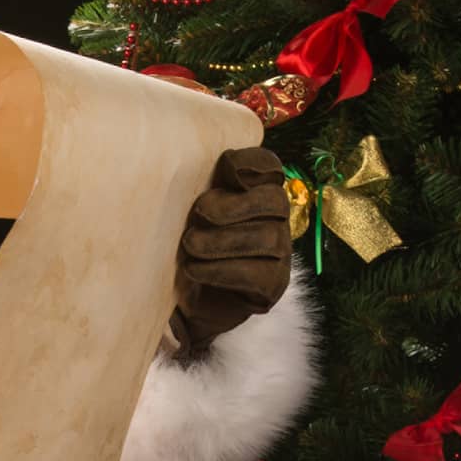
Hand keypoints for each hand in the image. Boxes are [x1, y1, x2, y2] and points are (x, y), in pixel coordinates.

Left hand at [170, 147, 291, 356]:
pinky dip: (221, 270)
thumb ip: (194, 187)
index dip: (253, 162)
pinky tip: (193, 270)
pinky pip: (257, 273)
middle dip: (234, 205)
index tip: (226, 167)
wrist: (189, 302)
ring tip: (189, 245)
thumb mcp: (187, 213)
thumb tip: (180, 158)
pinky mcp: (272, 285)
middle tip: (198, 213)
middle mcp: (276, 220)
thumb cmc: (188, 248)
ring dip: (223, 240)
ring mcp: (280, 253)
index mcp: (257, 192)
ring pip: (268, 237)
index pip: (270, 167)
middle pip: (273, 200)